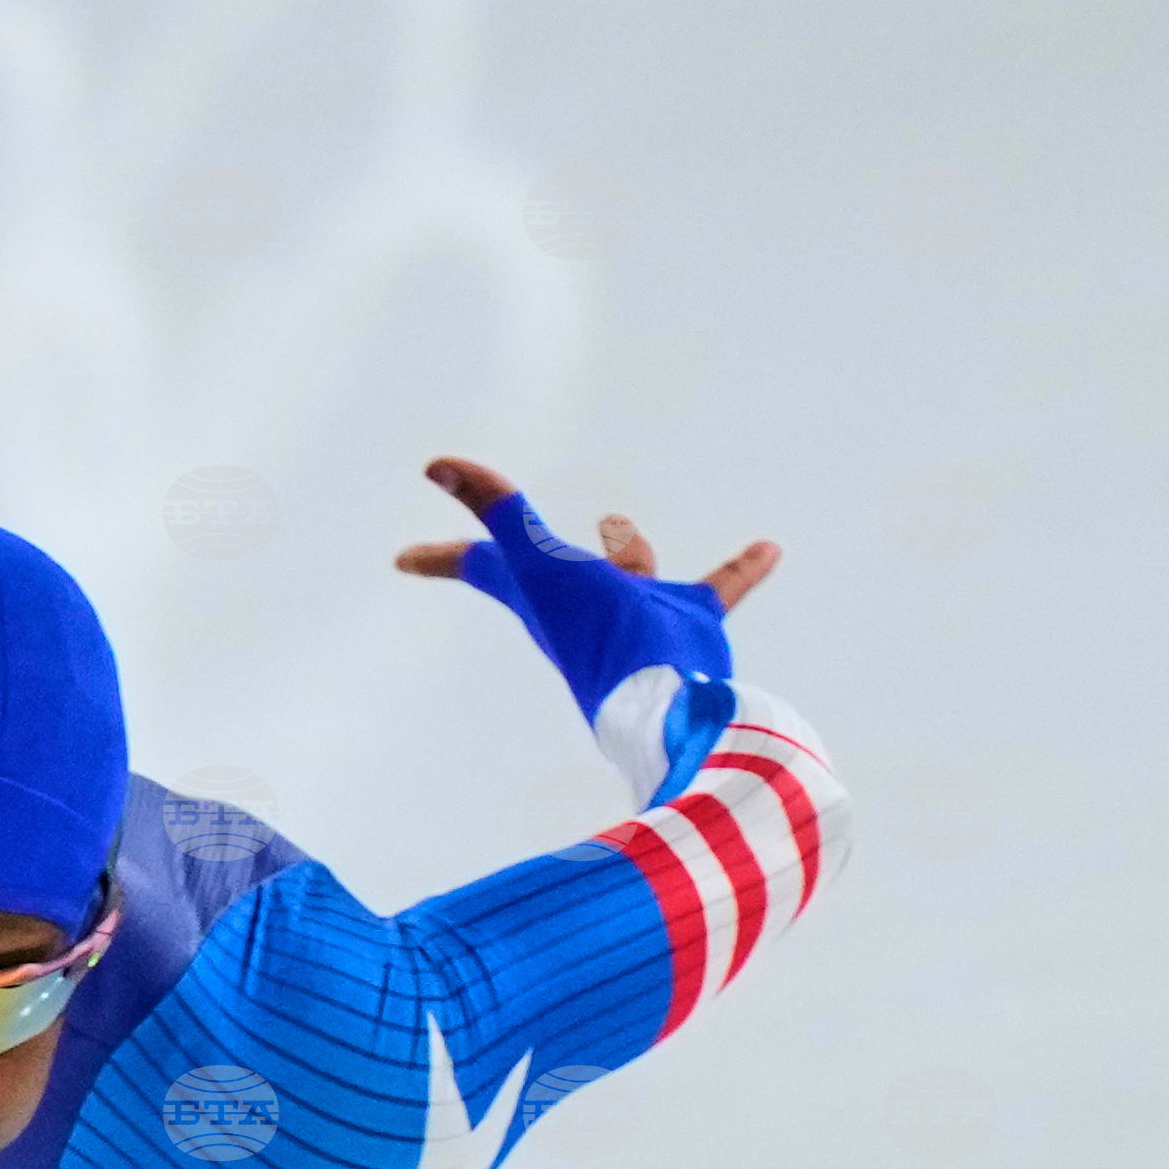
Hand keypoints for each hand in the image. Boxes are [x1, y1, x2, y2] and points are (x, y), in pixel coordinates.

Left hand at [394, 451, 778, 612]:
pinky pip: (718, 586)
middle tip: (495, 551)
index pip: (479, 563)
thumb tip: (436, 466)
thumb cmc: (595, 633)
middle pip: (549, 566)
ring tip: (621, 535)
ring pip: (630, 571)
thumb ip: (495, 509)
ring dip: (628, 550)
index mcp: (540, 593)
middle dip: (525, 552)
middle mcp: (580, 607)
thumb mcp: (538, 560)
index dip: (441, 556)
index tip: (402, 560)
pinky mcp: (690, 626)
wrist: (665, 702)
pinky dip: (741, 567)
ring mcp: (636, 618)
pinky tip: (766, 549)